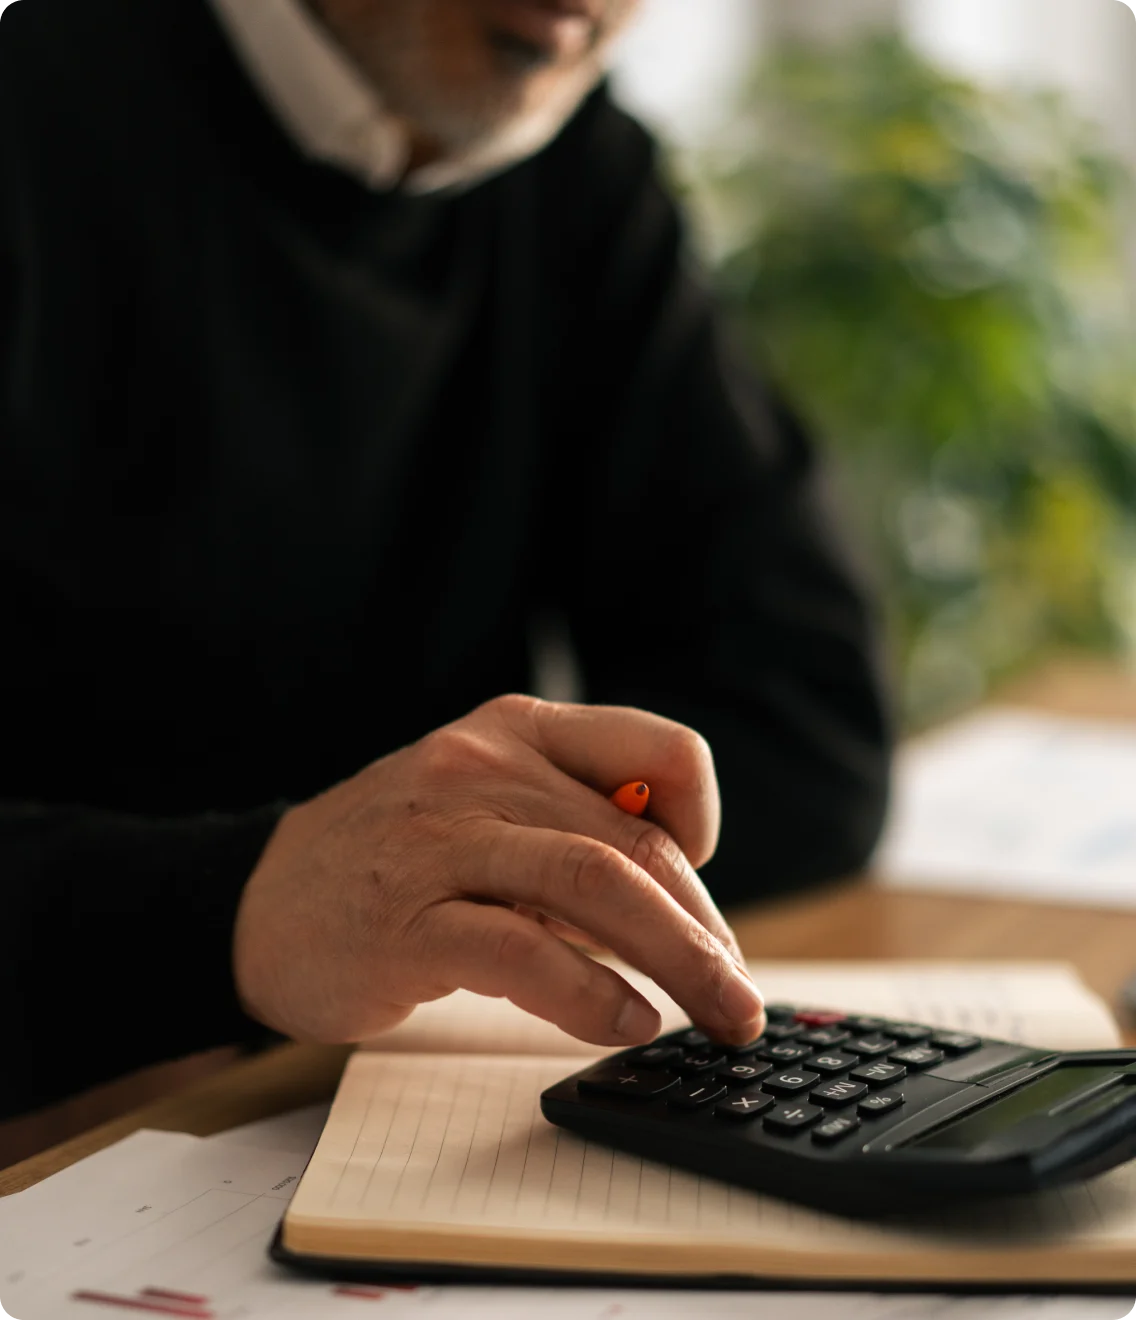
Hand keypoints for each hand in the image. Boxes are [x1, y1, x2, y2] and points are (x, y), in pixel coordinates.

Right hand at [232, 695, 763, 1048]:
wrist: (258, 900)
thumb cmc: (394, 862)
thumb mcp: (483, 806)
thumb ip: (569, 828)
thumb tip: (680, 910)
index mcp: (515, 730)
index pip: (657, 751)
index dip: (703, 819)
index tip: (700, 883)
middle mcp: (483, 768)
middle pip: (636, 841)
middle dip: (706, 928)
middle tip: (740, 996)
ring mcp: (441, 837)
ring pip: (594, 881)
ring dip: (677, 958)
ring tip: (716, 1014)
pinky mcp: (406, 918)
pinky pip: (523, 948)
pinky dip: (589, 991)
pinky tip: (625, 1023)